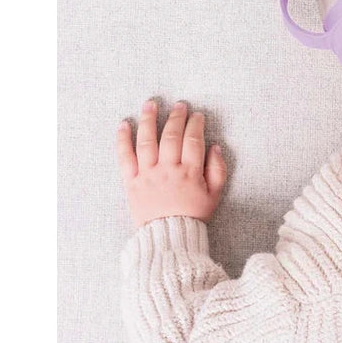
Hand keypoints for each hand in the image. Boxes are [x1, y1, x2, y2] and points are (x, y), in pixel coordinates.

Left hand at [116, 100, 227, 227]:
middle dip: (176, 117)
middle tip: (179, 105)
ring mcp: (148, 175)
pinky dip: (123, 140)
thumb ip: (218, 170)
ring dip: (149, 120)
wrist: (168, 238)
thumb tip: (215, 147)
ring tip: (150, 104)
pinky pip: (125, 158)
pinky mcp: (132, 182)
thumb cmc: (193, 216)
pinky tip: (124, 124)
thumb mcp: (215, 196)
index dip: (195, 125)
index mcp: (189, 173)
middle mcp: (167, 170)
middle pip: (171, 136)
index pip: (193, 140)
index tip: (197, 116)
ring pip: (147, 141)